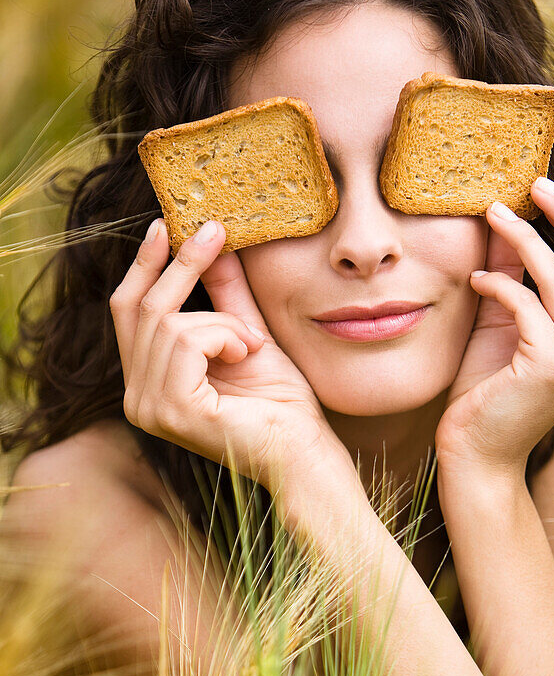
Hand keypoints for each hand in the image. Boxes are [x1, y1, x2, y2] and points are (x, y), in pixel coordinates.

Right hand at [109, 219, 351, 491]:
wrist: (304, 450)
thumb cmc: (281, 403)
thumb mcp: (246, 333)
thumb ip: (224, 294)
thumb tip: (212, 241)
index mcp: (146, 383)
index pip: (127, 312)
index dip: (144, 266)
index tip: (166, 225)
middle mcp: (136, 399)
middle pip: (142, 309)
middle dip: (182, 267)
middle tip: (216, 231)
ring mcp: (149, 409)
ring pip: (171, 323)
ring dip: (223, 322)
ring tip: (252, 343)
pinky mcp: (172, 411)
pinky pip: (188, 340)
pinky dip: (225, 337)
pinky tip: (246, 356)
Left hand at [434, 178, 553, 478]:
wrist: (476, 457)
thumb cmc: (487, 394)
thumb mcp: (506, 325)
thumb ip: (515, 279)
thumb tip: (507, 221)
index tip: (543, 189)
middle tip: (532, 183)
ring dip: (520, 238)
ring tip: (489, 215)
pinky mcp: (553, 365)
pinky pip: (525, 303)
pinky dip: (497, 284)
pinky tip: (474, 281)